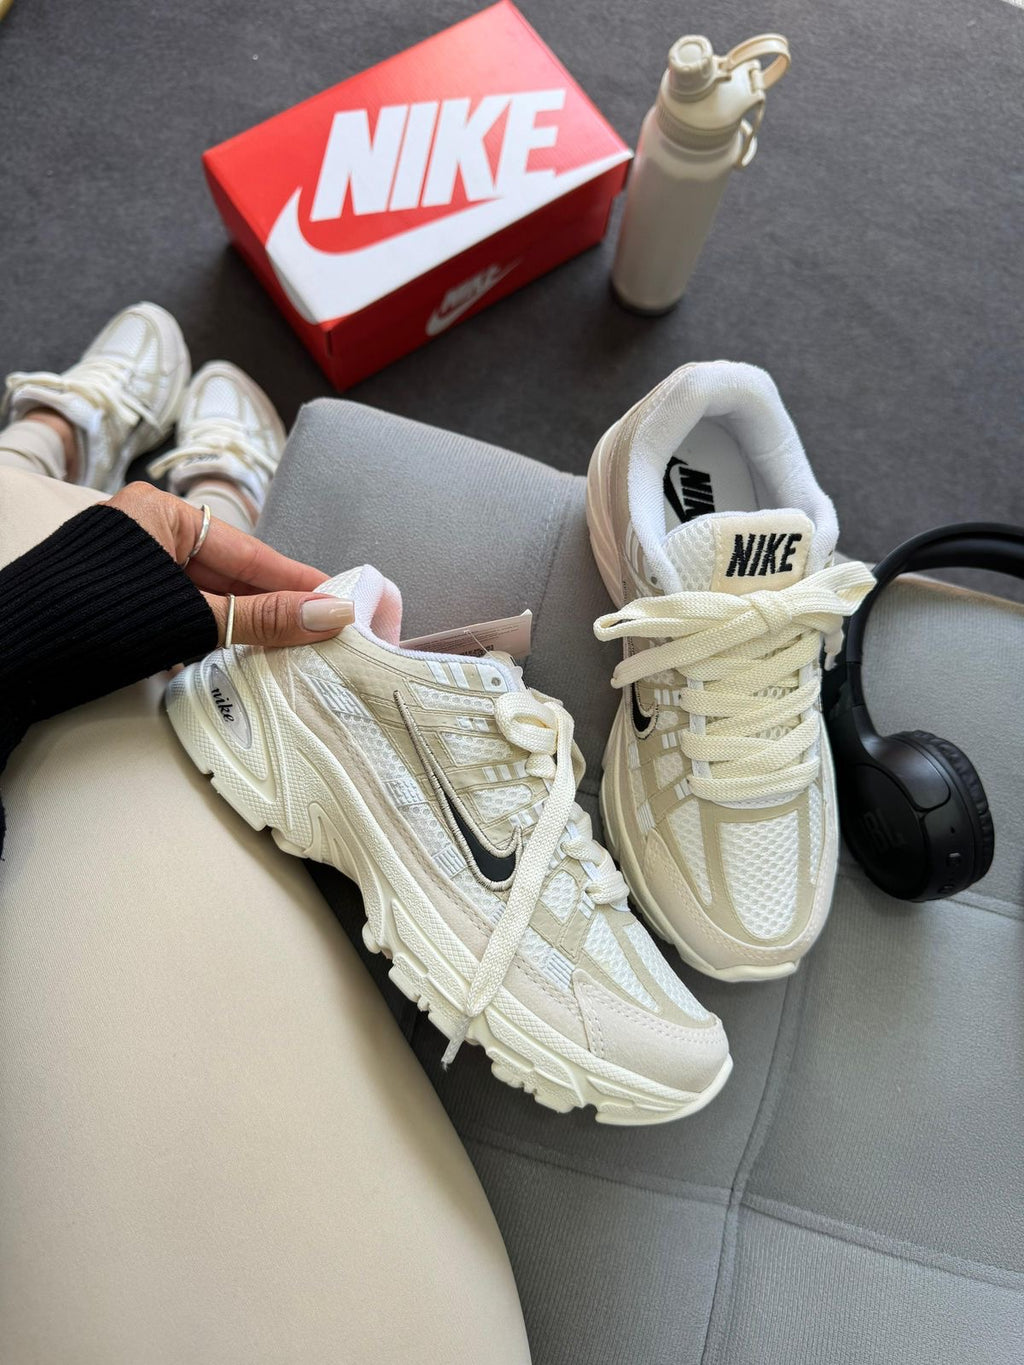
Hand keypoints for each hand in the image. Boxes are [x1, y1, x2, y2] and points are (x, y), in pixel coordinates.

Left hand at [106, 482, 353, 646]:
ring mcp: (131, 571)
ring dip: (244, 629)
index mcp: (159, 513)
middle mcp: (145, 533)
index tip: (338, 600)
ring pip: (206, 600)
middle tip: (325, 633)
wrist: (10, 657)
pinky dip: (210, 639)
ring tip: (292, 651)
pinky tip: (238, 660)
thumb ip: (261, 618)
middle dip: (274, 607)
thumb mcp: (189, 618)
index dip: (296, 580)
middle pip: (230, 575)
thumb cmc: (89, 619)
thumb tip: (327, 615)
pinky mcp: (120, 606)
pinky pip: (181, 617)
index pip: (247, 550)